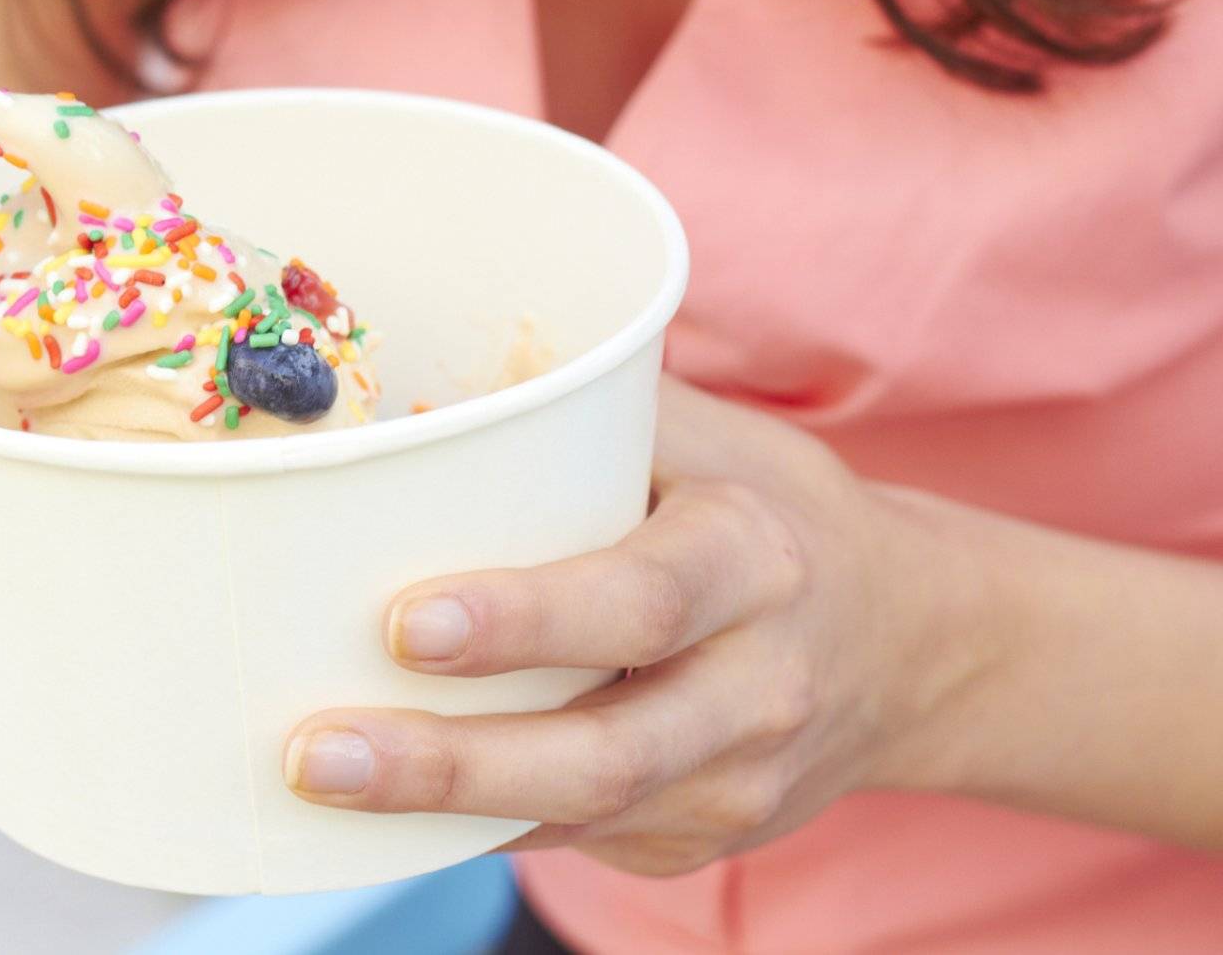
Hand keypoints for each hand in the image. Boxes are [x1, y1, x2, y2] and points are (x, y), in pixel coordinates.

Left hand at [283, 377, 983, 875]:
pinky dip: (472, 827)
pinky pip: (571, 842)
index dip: (525, 621)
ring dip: (440, 810)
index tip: (406, 624)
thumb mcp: (708, 438)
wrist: (911, 645)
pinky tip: (377, 808)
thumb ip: (584, 408)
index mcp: (753, 563)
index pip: (640, 601)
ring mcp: (733, 786)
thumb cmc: (767, 512)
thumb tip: (417, 386)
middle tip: (317, 749)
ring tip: (317, 780)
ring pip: (580, 817)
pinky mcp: (697, 841)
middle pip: (604, 752)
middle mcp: (757, 688)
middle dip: (452, 762)